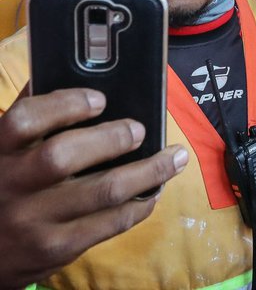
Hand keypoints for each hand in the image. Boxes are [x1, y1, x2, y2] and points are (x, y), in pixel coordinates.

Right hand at [0, 88, 187, 287]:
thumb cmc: (4, 185)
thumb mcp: (4, 150)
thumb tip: (70, 71)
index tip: (100, 99)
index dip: (65, 105)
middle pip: (62, 156)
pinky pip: (109, 223)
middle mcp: (11, 185)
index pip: (24, 120)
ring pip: (102, 191)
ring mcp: (33, 220)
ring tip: (174, 157)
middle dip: (111, 139)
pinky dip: (139, 205)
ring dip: (148, 171)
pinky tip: (153, 191)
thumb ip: (31, 117)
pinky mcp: (57, 248)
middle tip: (139, 130)